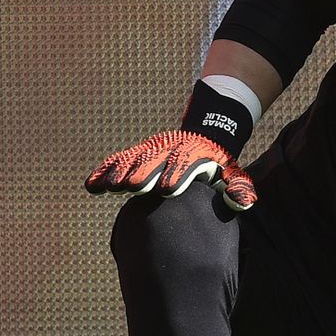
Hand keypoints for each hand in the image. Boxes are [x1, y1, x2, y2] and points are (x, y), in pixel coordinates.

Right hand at [85, 130, 256, 210]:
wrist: (206, 134)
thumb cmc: (219, 164)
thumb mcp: (233, 172)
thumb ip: (238, 187)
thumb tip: (243, 201)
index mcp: (195, 156)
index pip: (186, 166)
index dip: (176, 177)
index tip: (166, 190)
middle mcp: (170, 151)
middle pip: (155, 161)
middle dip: (144, 173)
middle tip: (132, 187)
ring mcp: (152, 151)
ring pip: (133, 159)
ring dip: (120, 172)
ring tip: (107, 187)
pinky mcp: (138, 153)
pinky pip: (119, 160)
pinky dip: (105, 171)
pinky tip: (92, 185)